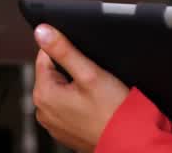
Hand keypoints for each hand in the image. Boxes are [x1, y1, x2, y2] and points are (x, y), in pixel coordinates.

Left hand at [32, 25, 129, 151]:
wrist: (129, 140)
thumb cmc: (112, 111)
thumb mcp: (89, 73)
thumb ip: (64, 50)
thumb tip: (42, 31)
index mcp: (43, 94)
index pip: (44, 56)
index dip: (65, 51)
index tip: (83, 59)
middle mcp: (42, 111)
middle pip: (52, 74)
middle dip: (71, 71)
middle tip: (93, 79)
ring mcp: (52, 123)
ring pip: (61, 90)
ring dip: (75, 87)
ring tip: (94, 94)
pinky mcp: (64, 131)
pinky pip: (67, 107)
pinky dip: (78, 103)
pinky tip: (93, 106)